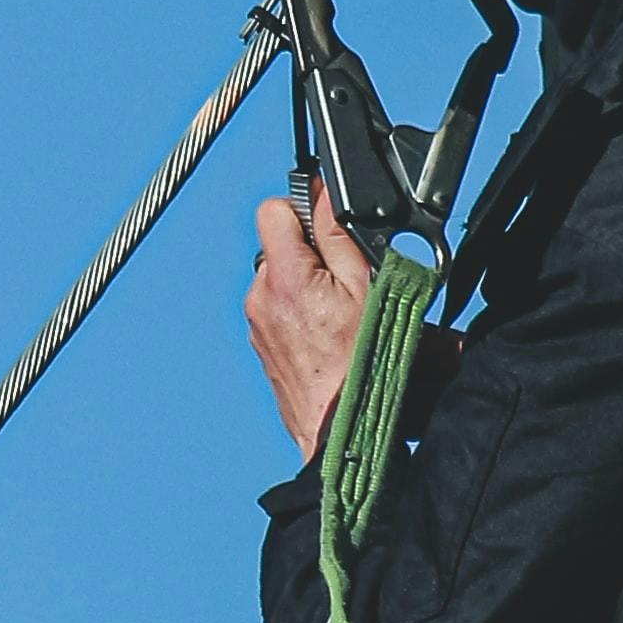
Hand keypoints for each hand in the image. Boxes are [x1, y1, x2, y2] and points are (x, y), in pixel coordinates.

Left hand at [246, 186, 373, 455]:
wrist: (341, 429)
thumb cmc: (362, 366)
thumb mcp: (366, 288)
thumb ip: (338, 234)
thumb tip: (321, 192)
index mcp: (283, 276)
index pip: (274, 209)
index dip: (305, 208)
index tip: (330, 226)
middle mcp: (260, 296)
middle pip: (279, 245)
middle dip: (312, 252)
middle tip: (346, 280)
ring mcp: (257, 321)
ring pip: (281, 278)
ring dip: (308, 284)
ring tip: (341, 313)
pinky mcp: (261, 343)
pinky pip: (278, 308)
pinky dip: (301, 311)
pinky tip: (328, 334)